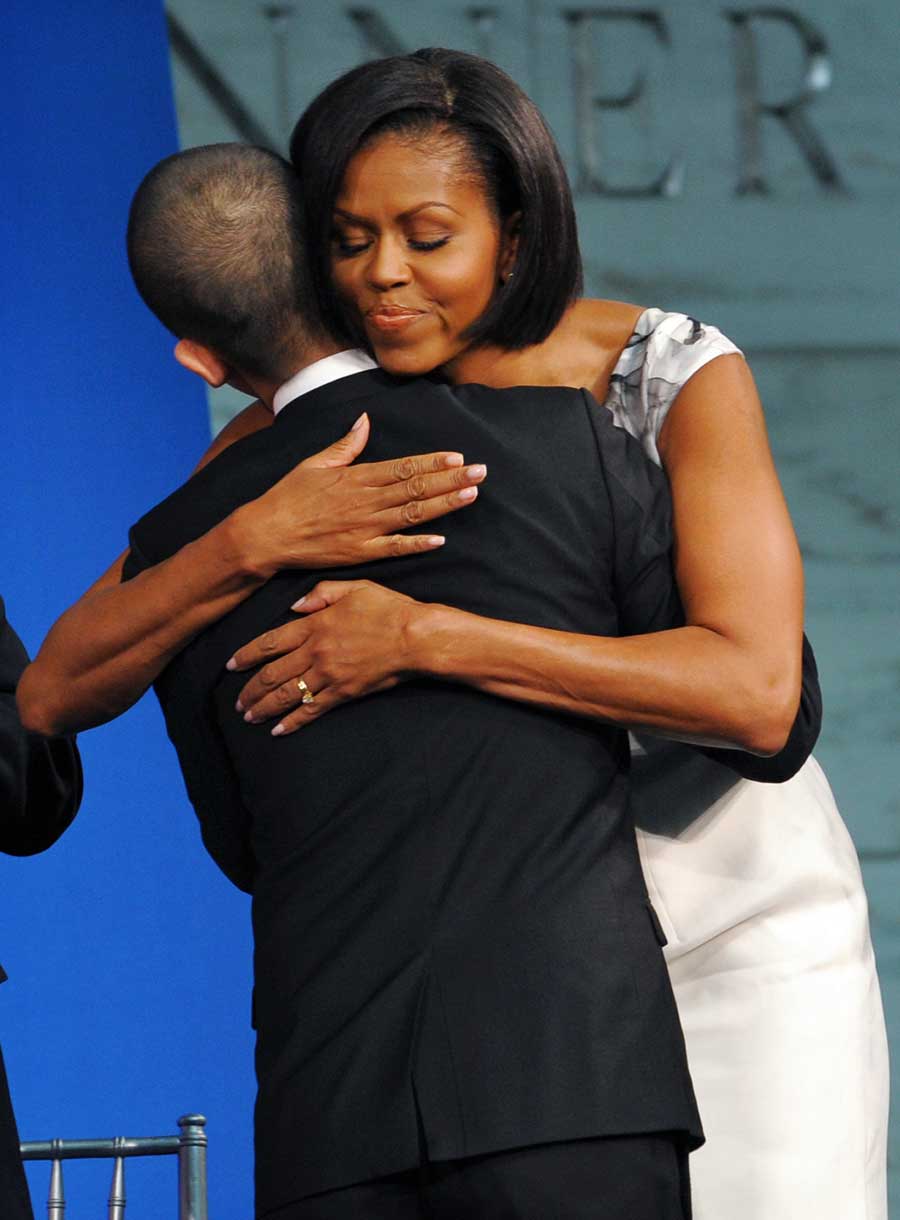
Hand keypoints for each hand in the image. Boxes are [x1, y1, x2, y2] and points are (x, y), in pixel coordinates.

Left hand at [229, 580, 423, 733]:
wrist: (414, 637)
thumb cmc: (388, 609)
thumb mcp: (355, 587)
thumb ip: (322, 593)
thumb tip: (295, 606)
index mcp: (314, 625)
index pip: (270, 642)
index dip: (246, 656)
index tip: (231, 665)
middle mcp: (315, 652)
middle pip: (272, 674)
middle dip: (250, 690)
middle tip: (237, 701)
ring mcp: (328, 675)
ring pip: (286, 695)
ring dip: (264, 708)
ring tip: (249, 717)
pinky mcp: (343, 693)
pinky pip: (311, 710)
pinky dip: (292, 722)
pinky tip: (278, 730)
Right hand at [232, 413, 484, 577]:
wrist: (267, 535)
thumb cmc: (288, 497)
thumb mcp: (314, 463)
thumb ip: (346, 444)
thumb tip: (365, 420)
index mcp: (356, 477)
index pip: (403, 467)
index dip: (432, 462)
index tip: (457, 456)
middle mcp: (365, 501)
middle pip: (416, 488)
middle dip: (450, 479)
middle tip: (481, 472)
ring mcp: (364, 529)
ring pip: (412, 515)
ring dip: (444, 505)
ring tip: (471, 495)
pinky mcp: (360, 553)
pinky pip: (394, 548)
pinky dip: (417, 544)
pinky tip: (441, 539)